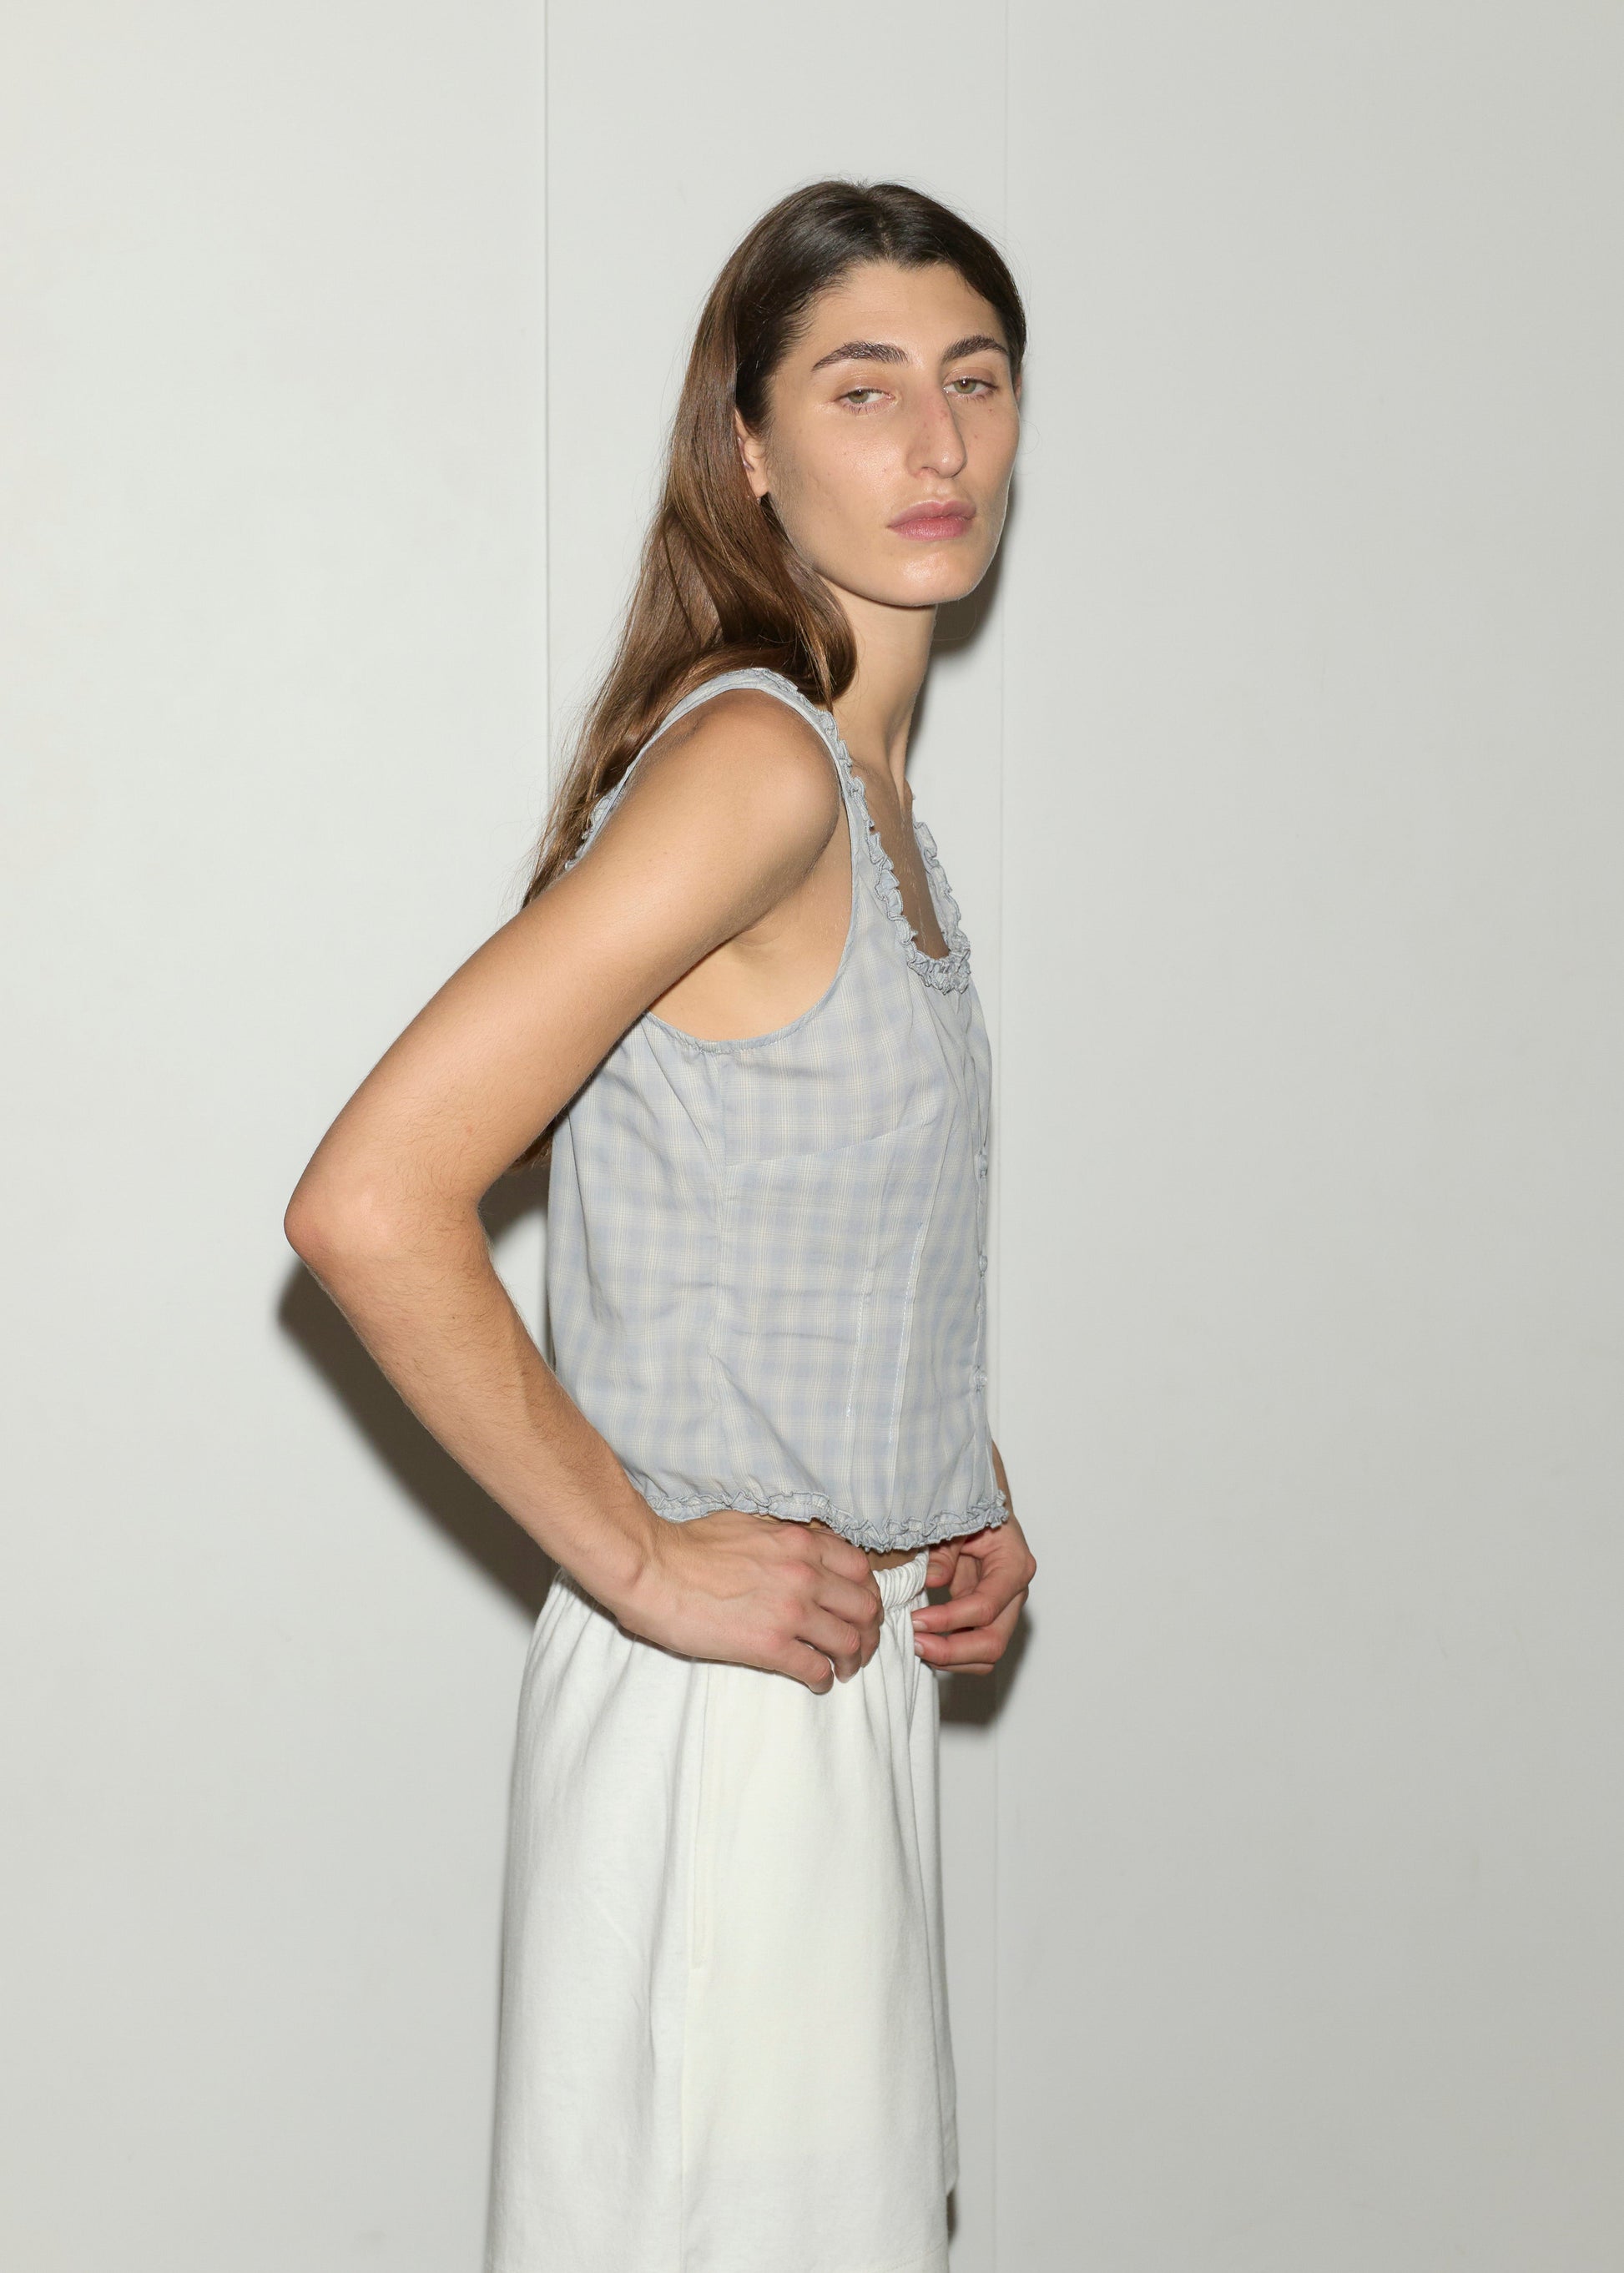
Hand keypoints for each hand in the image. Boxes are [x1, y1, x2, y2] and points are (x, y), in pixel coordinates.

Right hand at [616, 1508, 883, 1692]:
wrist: (654, 1570)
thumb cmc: (690, 1545)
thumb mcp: (749, 1524)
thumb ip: (783, 1538)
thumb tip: (798, 1548)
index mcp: (801, 1543)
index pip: (860, 1569)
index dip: (866, 1593)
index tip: (860, 1608)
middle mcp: (806, 1575)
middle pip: (865, 1607)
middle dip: (869, 1630)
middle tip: (860, 1644)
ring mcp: (791, 1611)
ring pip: (849, 1641)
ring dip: (853, 1659)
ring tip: (844, 1670)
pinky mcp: (771, 1646)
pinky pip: (816, 1669)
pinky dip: (823, 1679)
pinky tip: (818, 1683)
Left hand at [910, 1510, 1035, 1674]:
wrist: (982, 1510)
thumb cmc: (971, 1510)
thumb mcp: (955, 1521)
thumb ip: (945, 1550)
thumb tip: (931, 1579)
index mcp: (1014, 1565)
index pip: (985, 1607)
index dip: (949, 1619)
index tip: (916, 1621)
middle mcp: (1015, 1594)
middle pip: (993, 1643)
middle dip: (952, 1651)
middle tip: (915, 1643)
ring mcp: (1005, 1610)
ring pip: (986, 1656)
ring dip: (950, 1658)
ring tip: (916, 1645)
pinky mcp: (989, 1618)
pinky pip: (974, 1649)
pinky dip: (950, 1653)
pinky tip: (924, 1641)